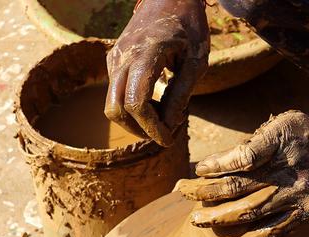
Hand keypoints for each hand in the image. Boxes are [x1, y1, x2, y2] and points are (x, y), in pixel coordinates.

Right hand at [105, 0, 207, 145]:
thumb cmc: (188, 26)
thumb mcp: (196, 61)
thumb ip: (182, 93)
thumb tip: (169, 124)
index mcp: (144, 54)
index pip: (136, 104)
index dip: (152, 128)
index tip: (169, 139)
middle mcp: (122, 57)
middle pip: (116, 110)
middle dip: (140, 129)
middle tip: (167, 132)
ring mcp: (114, 58)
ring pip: (113, 104)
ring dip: (136, 120)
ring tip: (166, 116)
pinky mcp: (113, 60)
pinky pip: (116, 92)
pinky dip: (133, 106)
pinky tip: (157, 103)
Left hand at [176, 110, 308, 236]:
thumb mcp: (289, 121)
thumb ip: (259, 138)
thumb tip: (228, 159)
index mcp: (280, 142)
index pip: (241, 156)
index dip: (216, 165)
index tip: (198, 171)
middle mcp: (287, 170)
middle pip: (238, 184)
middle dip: (205, 191)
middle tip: (180, 193)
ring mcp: (296, 195)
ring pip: (250, 210)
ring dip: (219, 217)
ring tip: (196, 221)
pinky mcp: (305, 214)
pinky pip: (274, 231)